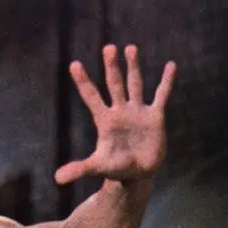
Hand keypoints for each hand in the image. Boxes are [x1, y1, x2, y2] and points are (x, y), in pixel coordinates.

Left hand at [55, 45, 176, 184]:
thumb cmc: (115, 168)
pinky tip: (170, 65)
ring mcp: (137, 111)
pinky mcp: (155, 116)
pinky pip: (161, 95)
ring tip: (130, 48)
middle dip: (111, 67)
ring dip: (133, 67)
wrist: (137, 174)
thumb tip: (57, 179)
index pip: (92, 97)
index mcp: (104, 120)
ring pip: (135, 84)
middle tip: (108, 47)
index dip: (83, 82)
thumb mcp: (97, 167)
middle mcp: (120, 111)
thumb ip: (79, 169)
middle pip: (114, 84)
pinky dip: (166, 81)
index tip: (74, 64)